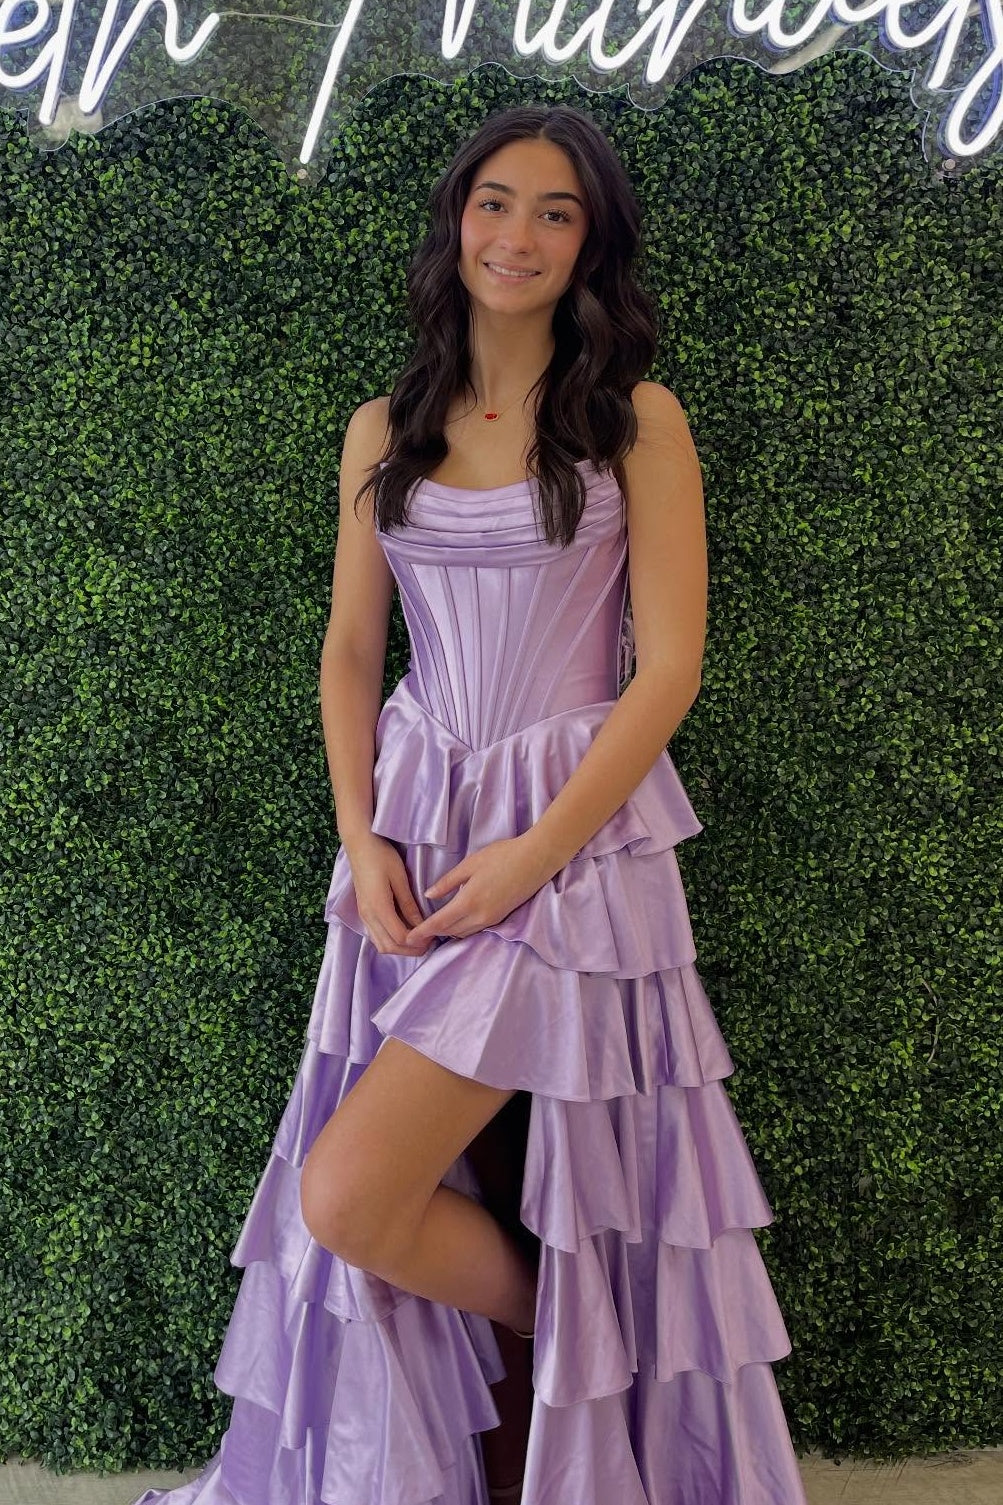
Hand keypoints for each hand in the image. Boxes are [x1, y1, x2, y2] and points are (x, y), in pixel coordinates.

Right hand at [344, 832, 432, 955]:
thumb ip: (409, 904)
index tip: (434, 935)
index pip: (400, 937)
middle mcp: (368, 916)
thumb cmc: (381, 856)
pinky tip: (405, 931)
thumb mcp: (399, 878)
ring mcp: (363, 915)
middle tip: (429, 942)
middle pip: (389, 947)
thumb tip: (422, 925)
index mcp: (378, 907)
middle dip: (410, 950)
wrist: (359, 844)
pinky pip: (376, 936)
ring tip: (419, 939)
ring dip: (400, 948)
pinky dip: (391, 941)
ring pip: (381, 945)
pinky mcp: (363, 912)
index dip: (419, 941)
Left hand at [404, 834, 555, 944]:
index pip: (439, 923)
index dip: (422, 932)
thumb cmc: (502, 855)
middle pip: (450, 932)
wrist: (536, 859)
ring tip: (432, 929)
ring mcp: (492, 919)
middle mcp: (480, 916)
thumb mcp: (470, 864)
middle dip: (432, 934)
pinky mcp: (501, 917)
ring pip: (463, 933)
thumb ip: (448, 882)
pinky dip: (461, 929)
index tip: (408, 938)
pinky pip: (475, 929)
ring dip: (447, 932)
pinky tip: (455, 921)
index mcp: (469, 901)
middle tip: (416, 934)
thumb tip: (429, 894)